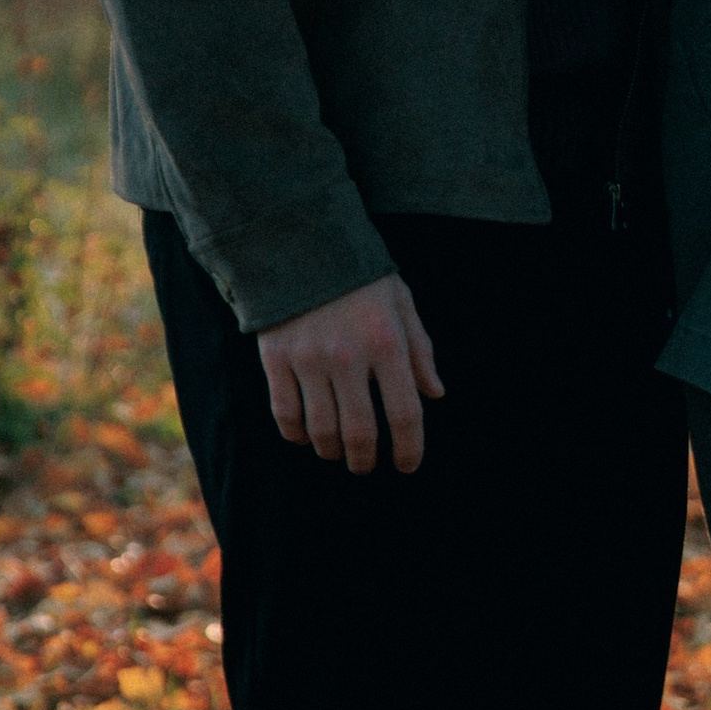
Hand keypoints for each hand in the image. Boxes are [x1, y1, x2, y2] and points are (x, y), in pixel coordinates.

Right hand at [257, 272, 444, 474]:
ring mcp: (308, 359)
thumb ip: (420, 350)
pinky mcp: (276, 358)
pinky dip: (296, 435)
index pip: (405, 413)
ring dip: (332, 451)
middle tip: (367, 467)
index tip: (408, 465)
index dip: (410, 448)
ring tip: (338, 453)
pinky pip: (285, 413)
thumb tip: (435, 394)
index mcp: (387, 343)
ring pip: (321, 430)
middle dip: (366, 460)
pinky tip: (306, 437)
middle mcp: (348, 356)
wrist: (301, 243)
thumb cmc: (360, 277)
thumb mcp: (402, 303)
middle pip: (360, 432)